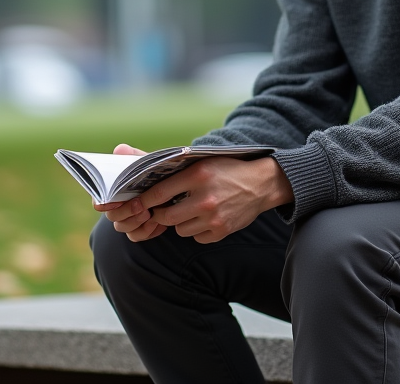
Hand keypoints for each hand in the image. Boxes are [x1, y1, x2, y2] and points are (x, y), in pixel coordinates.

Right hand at [93, 145, 168, 241]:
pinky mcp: (139, 230)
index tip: (112, 201)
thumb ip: (132, 157)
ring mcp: (126, 220)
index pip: (99, 200)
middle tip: (140, 205)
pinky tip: (159, 222)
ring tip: (150, 214)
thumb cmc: (153, 173)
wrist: (175, 187)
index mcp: (113, 190)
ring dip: (136, 222)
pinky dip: (147, 231)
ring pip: (122, 228)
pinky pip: (137, 236)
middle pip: (111, 216)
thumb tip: (120, 149)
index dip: (102, 203)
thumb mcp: (145, 162)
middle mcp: (116, 206)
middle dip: (125, 211)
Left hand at [141, 156, 292, 243]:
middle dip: (160, 215)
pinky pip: (196, 237)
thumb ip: (179, 172)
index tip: (138, 203)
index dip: (145, 200)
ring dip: (180, 222)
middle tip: (162, 210)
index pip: (160, 192)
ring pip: (180, 230)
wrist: (261, 184)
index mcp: (198, 175)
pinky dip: (196, 230)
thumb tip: (149, 180)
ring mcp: (214, 217)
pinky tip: (204, 218)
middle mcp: (205, 198)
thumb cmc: (228, 171)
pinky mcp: (222, 231)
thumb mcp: (203, 162)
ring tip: (189, 211)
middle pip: (167, 217)